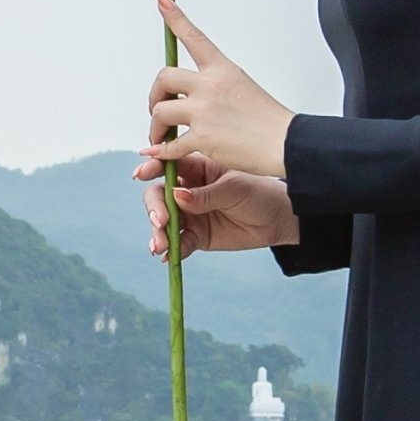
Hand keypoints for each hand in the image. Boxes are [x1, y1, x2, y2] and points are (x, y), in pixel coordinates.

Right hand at [140, 151, 300, 261]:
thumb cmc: (260, 193)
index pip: (169, 164)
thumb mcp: (234, 189)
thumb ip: (205, 195)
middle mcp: (188, 189)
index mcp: (197, 167)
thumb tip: (176, 196)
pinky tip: (167, 255)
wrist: (278, 220)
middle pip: (158, 195)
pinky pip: (179, 242)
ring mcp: (190, 214)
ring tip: (160, 244)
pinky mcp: (197, 236)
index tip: (141, 173)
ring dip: (159, 232)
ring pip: (164, 221)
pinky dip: (172, 249)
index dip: (152, 167)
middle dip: (154, 206)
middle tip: (160, 219)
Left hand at [142, 0, 293, 177]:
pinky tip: (162, 153)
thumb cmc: (270, 121)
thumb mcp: (244, 87)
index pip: (194, 36)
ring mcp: (204, 111)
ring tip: (161, 137)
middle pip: (163, 77)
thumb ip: (216, 87)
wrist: (285, 143)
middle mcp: (210, 85)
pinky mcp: (203, 137)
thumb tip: (195, 96)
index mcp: (222, 70)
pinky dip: (162, 152)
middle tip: (157, 109)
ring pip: (160, 111)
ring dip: (155, 126)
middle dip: (154, 95)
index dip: (173, 16)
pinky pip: (170, 145)